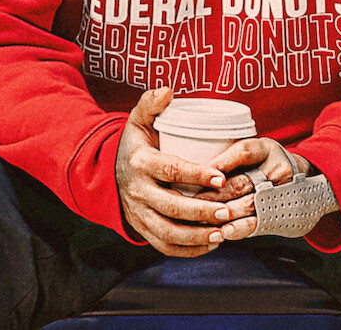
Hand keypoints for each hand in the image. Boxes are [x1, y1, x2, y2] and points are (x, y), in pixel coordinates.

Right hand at [115, 88, 257, 256]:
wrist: (110, 173)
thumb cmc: (136, 146)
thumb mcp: (139, 121)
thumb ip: (151, 103)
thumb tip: (168, 90)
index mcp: (140, 162)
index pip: (170, 170)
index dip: (196, 175)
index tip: (220, 176)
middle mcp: (137, 191)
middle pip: (171, 206)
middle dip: (202, 211)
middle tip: (229, 211)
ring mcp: (139, 213)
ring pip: (168, 232)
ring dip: (197, 236)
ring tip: (223, 232)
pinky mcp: (143, 229)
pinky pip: (165, 246)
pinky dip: (189, 250)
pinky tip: (212, 243)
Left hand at [199, 136, 313, 239]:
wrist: (299, 183)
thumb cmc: (265, 165)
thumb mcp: (252, 152)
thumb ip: (231, 158)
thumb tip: (199, 172)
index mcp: (267, 150)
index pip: (242, 153)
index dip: (219, 164)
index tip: (197, 174)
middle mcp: (278, 170)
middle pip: (242, 182)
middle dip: (214, 195)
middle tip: (191, 202)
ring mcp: (281, 194)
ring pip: (248, 204)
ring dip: (222, 213)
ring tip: (201, 219)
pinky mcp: (279, 214)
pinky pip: (257, 223)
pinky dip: (238, 229)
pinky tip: (223, 232)